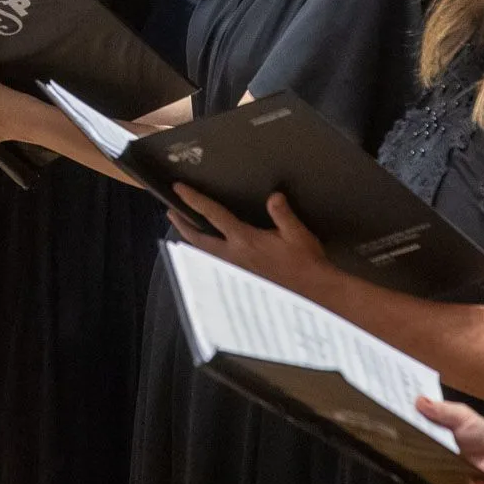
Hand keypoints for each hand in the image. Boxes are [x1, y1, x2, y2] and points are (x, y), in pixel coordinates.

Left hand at [168, 185, 341, 299]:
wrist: (312, 295)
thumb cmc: (306, 264)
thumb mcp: (297, 234)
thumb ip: (282, 213)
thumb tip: (273, 196)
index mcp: (244, 240)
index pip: (213, 214)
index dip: (193, 199)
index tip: (179, 188)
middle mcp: (233, 256)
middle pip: (199, 238)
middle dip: (182, 224)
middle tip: (171, 212)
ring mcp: (234, 271)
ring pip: (204, 253)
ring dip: (192, 240)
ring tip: (184, 231)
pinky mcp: (240, 282)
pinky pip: (215, 266)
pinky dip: (205, 256)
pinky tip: (207, 256)